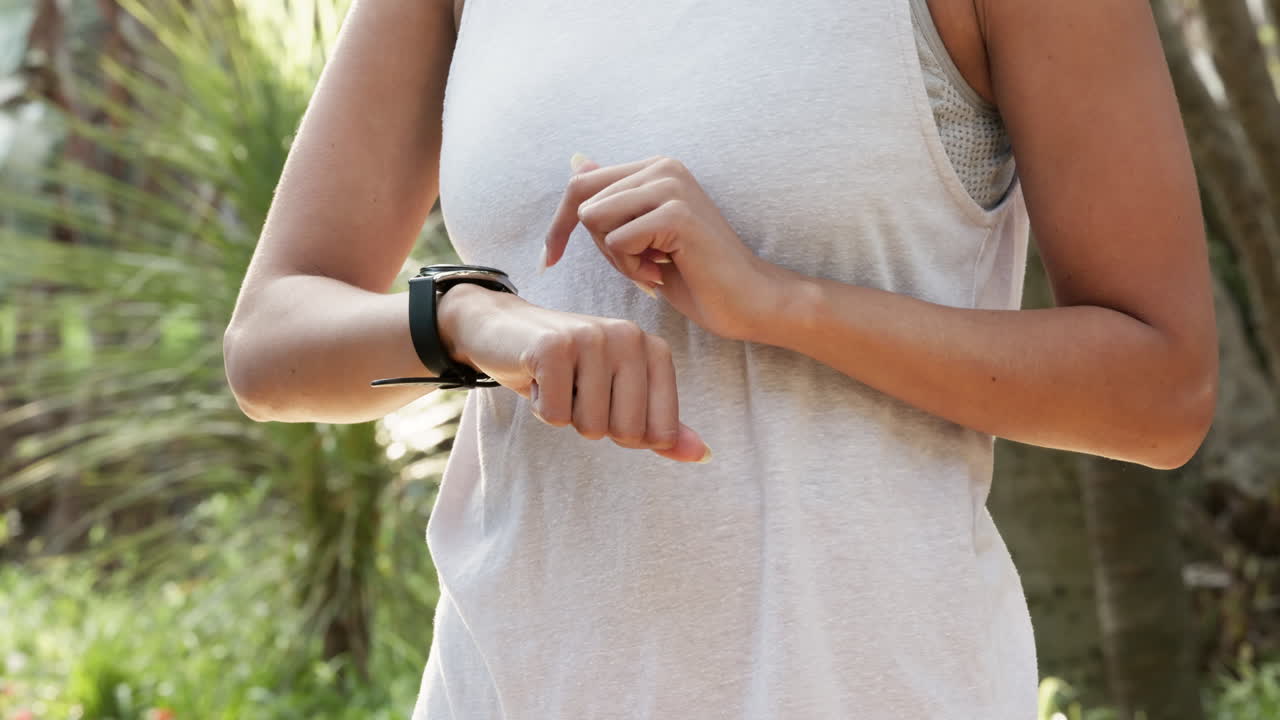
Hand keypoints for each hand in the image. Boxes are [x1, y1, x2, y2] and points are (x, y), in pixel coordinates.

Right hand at [438, 284, 712, 462]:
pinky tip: (537, 377)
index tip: (605, 401)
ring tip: (557, 381)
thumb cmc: (568, 368)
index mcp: (653, 349)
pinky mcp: (553, 347)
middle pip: (627, 432)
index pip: (660, 432)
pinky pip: (556, 416)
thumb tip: (703, 455)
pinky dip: (541, 407)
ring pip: (591, 426)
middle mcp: (629, 336)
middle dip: (595, 425)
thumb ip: (660, 425)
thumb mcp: (618, 395)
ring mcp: (591, 338)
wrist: (502, 330)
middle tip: (576, 390)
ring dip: (566, 415)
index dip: (628, 433)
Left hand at [540, 152, 791, 341]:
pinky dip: (632, 268)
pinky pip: (617, 241)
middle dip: (600, 248)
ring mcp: (670, 186)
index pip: (580, 184)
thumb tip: (577, 162)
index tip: (549, 260)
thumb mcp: (642, 236)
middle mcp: (662, 167)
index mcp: (654, 168)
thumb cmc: (696, 275)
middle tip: (641, 267)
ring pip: (595, 220)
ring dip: (617, 259)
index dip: (559, 225)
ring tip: (654, 268)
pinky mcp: (675, 213)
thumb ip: (613, 201)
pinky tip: (664, 272)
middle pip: (583, 203)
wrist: (747, 300)